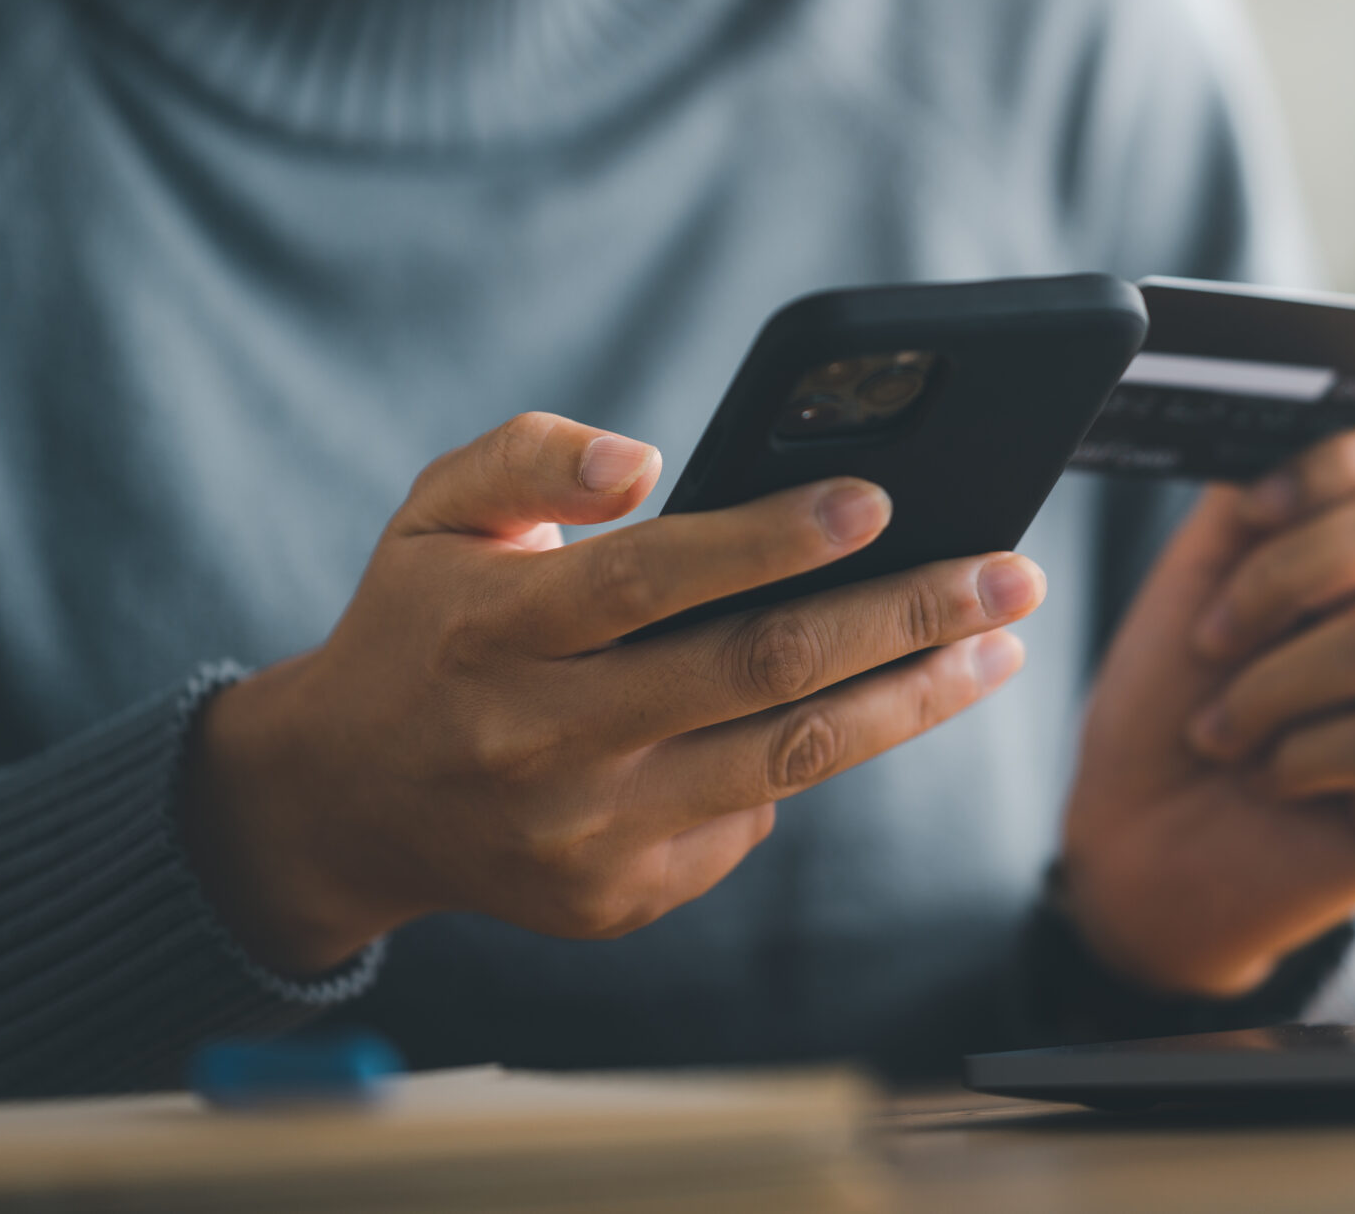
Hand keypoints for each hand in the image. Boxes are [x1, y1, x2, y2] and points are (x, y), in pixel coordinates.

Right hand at [180, 413, 1041, 973]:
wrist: (342, 802)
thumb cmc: (424, 624)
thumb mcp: (437, 512)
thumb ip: (533, 455)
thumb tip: (645, 463)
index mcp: (496, 629)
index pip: (653, 580)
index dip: (770, 540)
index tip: (879, 498)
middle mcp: (539, 740)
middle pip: (754, 674)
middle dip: (902, 619)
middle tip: (1012, 575)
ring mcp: (582, 835)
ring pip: (785, 762)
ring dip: (911, 701)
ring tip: (1000, 647)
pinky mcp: (615, 898)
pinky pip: (748, 819)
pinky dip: (817, 756)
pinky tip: (874, 704)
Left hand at [1061, 416, 1354, 996]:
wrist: (1134, 842)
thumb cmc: (1171, 703)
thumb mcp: (1196, 576)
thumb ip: (1253, 492)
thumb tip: (1292, 423)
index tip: (1254, 506)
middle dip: (1279, 576)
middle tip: (1213, 638)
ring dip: (1268, 685)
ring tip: (1220, 731)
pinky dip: (1301, 757)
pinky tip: (1269, 779)